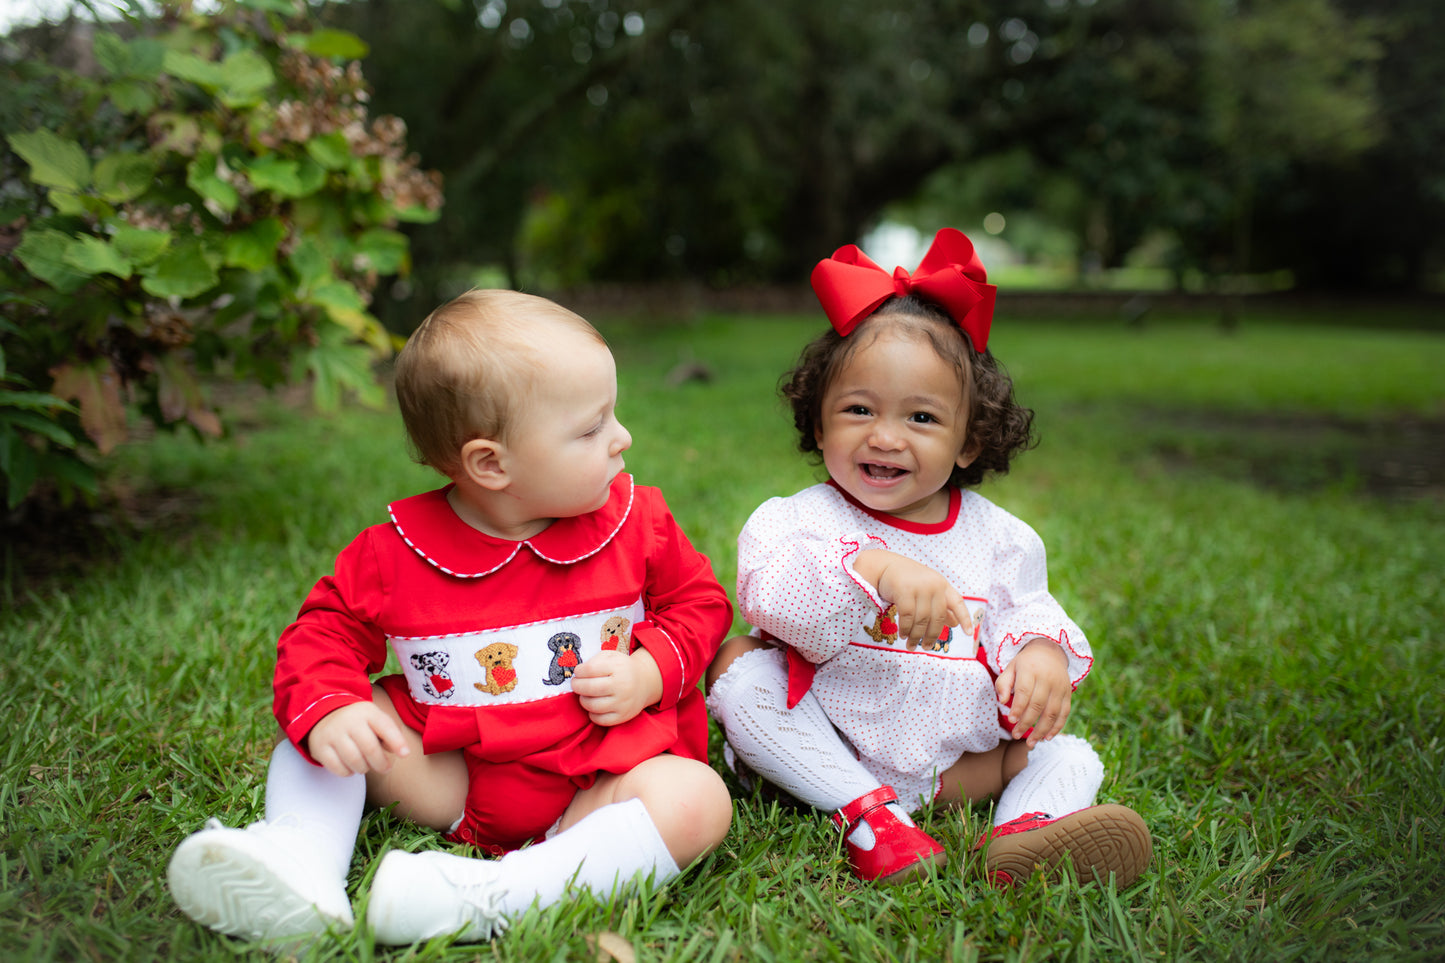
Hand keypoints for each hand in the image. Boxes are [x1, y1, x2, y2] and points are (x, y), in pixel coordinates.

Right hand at [305, 701, 410, 776]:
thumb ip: (390, 733)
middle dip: (381, 763)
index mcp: (367, 712)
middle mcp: (349, 721)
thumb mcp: (375, 719)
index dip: (397, 742)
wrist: (324, 714)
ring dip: (364, 768)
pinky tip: (351, 767)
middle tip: (385, 768)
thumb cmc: (358, 722)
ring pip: (354, 761)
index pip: (385, 726)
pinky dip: (348, 772)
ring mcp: (332, 734)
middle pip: (370, 748)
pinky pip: (338, 768)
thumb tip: (401, 752)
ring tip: (366, 765)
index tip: (405, 754)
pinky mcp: (320, 747)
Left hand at [572, 648, 662, 726]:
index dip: (579, 671)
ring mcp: (623, 702)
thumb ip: (595, 660)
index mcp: (619, 667)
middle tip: (576, 684)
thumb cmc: (622, 669)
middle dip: (577, 686)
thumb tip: (578, 673)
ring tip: (584, 695)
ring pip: (593, 705)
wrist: (645, 682)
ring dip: (583, 700)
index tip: (578, 672)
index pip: (590, 669)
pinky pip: (600, 720)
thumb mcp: (611, 656)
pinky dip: (592, 714)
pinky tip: (594, 706)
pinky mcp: (623, 716)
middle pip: (590, 688)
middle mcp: (622, 685)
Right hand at [855, 550, 973, 647]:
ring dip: (916, 636)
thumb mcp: (927, 590)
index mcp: (942, 584)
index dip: (965, 618)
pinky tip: (903, 635)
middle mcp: (934, 585)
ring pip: (922, 619)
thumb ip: (940, 605)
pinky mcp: (904, 590)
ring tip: (911, 645)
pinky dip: (905, 628)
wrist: (884, 565)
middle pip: (938, 617)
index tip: (969, 633)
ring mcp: (920, 587)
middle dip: (932, 635)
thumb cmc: (907, 579)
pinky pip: (907, 616)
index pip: (957, 602)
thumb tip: (954, 623)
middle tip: (927, 648)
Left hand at [995, 638, 1071, 747]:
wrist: (1050, 652)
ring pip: (1052, 712)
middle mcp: (1048, 678)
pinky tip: (1047, 738)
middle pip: (1038, 704)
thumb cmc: (1026, 664)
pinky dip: (1057, 727)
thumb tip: (1002, 702)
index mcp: (1031, 669)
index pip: (1024, 691)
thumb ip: (1003, 683)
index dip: (1018, 707)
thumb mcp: (1011, 667)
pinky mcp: (1068, 694)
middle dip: (1026, 723)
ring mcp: (1060, 687)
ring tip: (1030, 743)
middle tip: (1016, 735)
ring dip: (1041, 730)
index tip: (1011, 720)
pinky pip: (1064, 713)